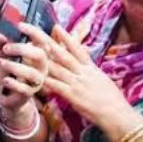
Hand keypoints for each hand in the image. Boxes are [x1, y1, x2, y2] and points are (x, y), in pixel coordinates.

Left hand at [0, 32, 47, 121]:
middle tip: (5, 48)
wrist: (8, 95)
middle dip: (22, 49)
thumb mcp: (3, 56)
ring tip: (0, 62)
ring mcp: (37, 81)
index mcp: (38, 55)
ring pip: (32, 73)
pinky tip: (5, 79)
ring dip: (15, 66)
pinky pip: (24, 89)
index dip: (34, 32)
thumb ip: (0, 46)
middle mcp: (41, 67)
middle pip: (40, 55)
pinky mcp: (29, 94)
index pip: (42, 40)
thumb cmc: (9, 72)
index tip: (20, 25)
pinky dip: (14, 83)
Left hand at [17, 23, 133, 132]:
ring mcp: (77, 83)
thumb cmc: (113, 101)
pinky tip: (33, 75)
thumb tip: (86, 63)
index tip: (55, 26)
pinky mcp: (73, 96)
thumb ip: (92, 71)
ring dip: (38, 58)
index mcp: (91, 68)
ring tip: (24, 49)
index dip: (66, 37)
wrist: (118, 115)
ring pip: (55, 67)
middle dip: (44, 40)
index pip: (77, 49)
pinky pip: (55, 85)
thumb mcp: (103, 80)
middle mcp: (83, 72)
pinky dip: (44, 80)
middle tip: (30, 29)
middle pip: (61, 53)